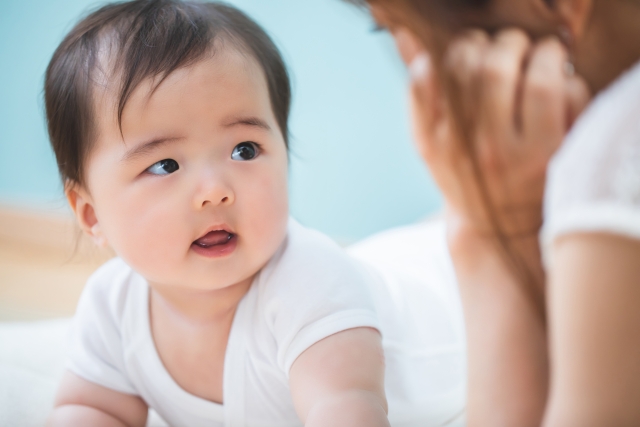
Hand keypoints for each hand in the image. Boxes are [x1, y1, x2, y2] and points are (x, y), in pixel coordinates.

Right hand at [404, 28, 589, 236]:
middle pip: (489, 67)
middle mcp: (474, 148)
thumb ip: (419, 90)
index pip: (439, 71)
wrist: (498, 228)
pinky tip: (555, 86)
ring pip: (534, 75)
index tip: (469, 51)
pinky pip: (565, 92)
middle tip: (508, 47)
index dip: (458, 48)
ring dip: (539, 52)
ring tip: (538, 55)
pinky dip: (564, 78)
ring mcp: (517, 153)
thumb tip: (406, 35)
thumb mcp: (431, 141)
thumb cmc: (464, 174)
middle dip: (502, 43)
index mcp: (436, 141)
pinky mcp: (555, 153)